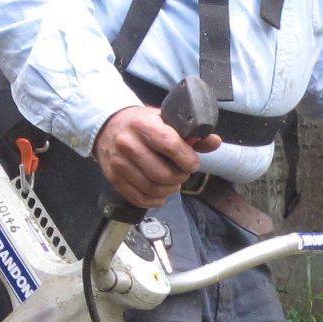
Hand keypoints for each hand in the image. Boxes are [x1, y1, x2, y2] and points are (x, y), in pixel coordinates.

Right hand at [94, 102, 217, 208]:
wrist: (108, 127)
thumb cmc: (142, 124)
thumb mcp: (165, 120)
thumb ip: (190, 133)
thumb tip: (214, 142)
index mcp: (143, 125)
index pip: (170, 146)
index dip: (187, 159)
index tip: (192, 163)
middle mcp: (127, 144)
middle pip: (163, 173)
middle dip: (180, 177)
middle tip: (183, 173)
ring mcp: (119, 163)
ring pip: (152, 189)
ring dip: (169, 190)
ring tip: (173, 183)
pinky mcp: (114, 179)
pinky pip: (139, 198)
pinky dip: (155, 201)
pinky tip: (161, 195)